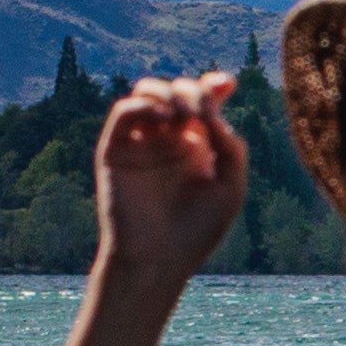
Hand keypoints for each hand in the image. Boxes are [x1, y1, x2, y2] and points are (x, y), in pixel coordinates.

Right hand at [93, 71, 248, 286]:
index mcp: (197, 146)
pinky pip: (124, 112)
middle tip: (203, 113)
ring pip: (147, 92)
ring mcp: (141, 143)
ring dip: (169, 92)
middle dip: (193, 91)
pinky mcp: (115, 151)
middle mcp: (168, 140)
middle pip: (177, 90)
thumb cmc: (196, 231)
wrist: (158, 260)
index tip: (226, 84)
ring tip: (183, 115)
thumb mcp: (229, 186)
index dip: (213, 85)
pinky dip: (145, 104)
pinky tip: (167, 119)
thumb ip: (230, 145)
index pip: (203, 101)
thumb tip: (212, 108)